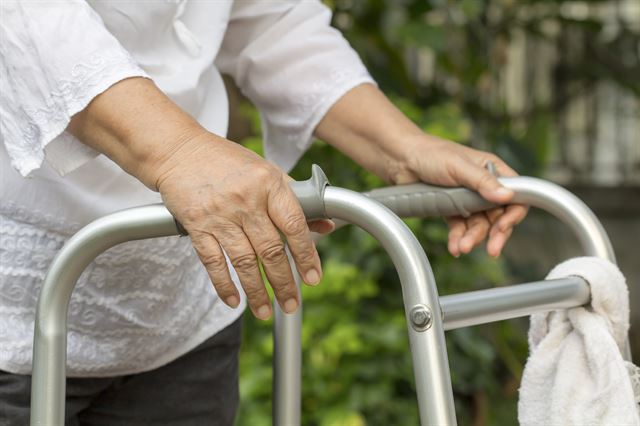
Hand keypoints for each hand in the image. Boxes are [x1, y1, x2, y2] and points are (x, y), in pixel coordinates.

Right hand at [152, 133, 324, 318]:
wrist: (178, 150)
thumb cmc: (227, 161)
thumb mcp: (267, 171)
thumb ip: (295, 198)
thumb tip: (325, 226)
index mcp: (268, 183)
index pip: (294, 225)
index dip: (306, 255)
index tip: (313, 278)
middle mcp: (245, 199)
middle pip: (270, 250)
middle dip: (283, 283)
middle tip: (291, 304)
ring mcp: (219, 214)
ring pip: (244, 261)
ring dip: (256, 291)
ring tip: (265, 311)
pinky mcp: (196, 224)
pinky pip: (213, 261)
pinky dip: (224, 284)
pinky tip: (234, 300)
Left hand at [315, 83, 526, 257]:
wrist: (400, 160)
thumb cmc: (430, 154)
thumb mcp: (458, 166)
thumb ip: (481, 181)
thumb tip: (506, 196)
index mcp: (492, 169)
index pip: (515, 195)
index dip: (513, 213)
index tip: (504, 227)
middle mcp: (483, 185)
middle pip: (498, 215)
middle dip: (495, 233)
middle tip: (492, 249)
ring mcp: (467, 198)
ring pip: (479, 224)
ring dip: (473, 238)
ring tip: (461, 247)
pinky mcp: (451, 209)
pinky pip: (460, 228)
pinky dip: (458, 238)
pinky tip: (454, 248)